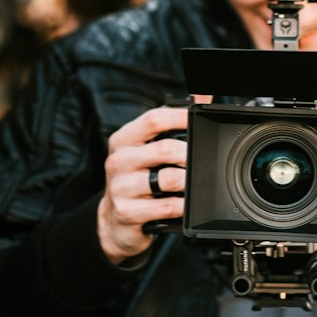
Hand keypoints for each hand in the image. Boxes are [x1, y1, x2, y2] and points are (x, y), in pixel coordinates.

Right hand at [97, 104, 193, 264]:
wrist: (112, 220)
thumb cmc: (134, 179)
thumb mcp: (144, 149)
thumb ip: (170, 123)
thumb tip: (201, 96)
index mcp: (123, 140)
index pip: (153, 119)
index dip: (180, 117)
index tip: (199, 118)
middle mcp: (119, 161)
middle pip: (165, 149)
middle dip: (190, 155)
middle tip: (204, 160)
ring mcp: (121, 188)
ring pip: (168, 179)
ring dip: (190, 182)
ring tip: (197, 183)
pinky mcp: (127, 212)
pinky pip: (166, 207)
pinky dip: (183, 206)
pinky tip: (186, 205)